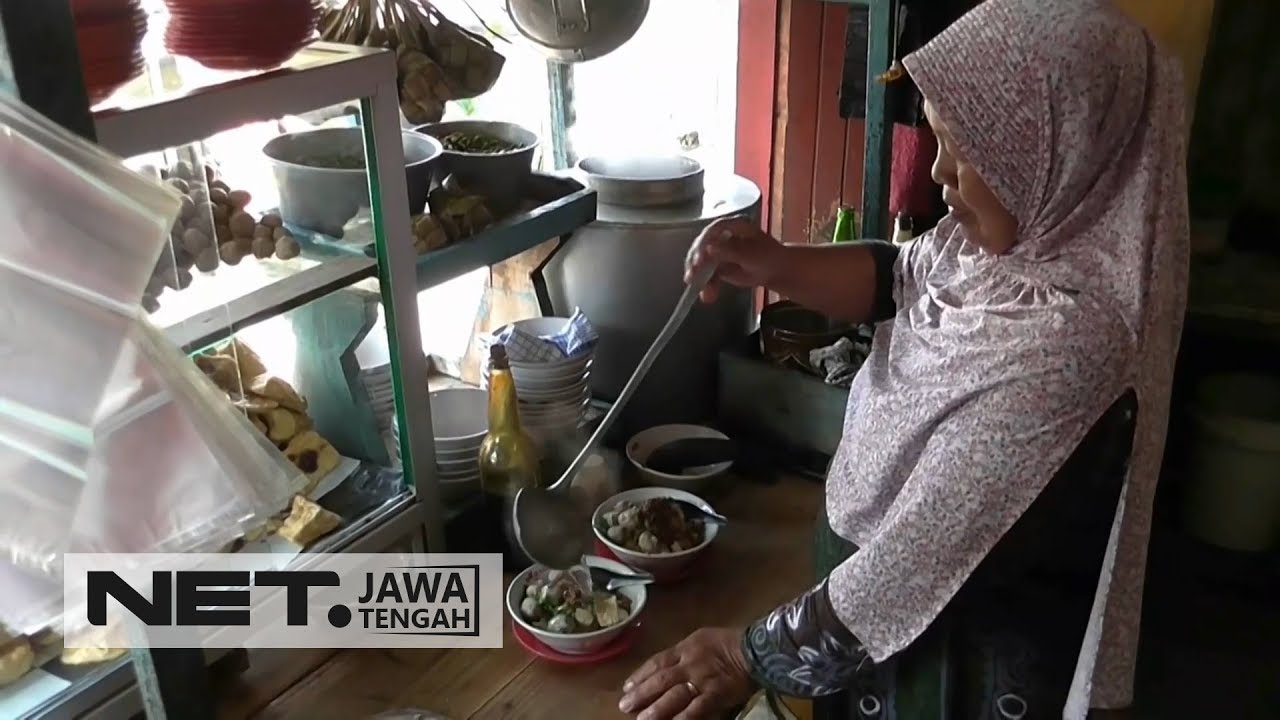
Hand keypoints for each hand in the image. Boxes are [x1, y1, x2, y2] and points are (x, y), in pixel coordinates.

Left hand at [618, 627, 755, 719]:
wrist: (754, 650)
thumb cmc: (728, 641)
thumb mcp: (701, 638)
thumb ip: (683, 651)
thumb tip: (666, 664)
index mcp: (684, 648)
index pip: (657, 662)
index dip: (640, 675)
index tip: (627, 687)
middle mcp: (689, 664)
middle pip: (660, 680)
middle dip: (642, 694)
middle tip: (625, 705)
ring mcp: (701, 680)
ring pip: (673, 696)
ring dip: (656, 709)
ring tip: (642, 719)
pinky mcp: (715, 695)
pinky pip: (695, 709)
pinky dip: (682, 718)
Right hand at [684, 217, 785, 303]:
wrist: (777, 270)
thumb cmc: (769, 256)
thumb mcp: (753, 254)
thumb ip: (731, 251)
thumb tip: (710, 248)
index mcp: (731, 225)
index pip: (711, 232)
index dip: (702, 245)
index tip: (699, 260)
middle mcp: (720, 235)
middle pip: (701, 247)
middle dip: (695, 263)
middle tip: (692, 277)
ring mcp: (717, 250)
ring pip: (701, 263)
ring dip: (700, 278)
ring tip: (705, 293)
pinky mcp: (717, 265)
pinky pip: (707, 274)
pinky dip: (706, 285)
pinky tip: (707, 296)